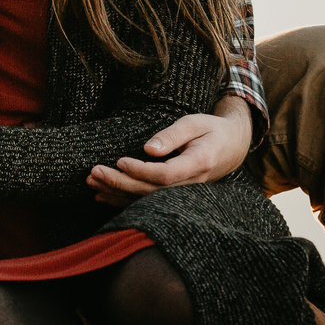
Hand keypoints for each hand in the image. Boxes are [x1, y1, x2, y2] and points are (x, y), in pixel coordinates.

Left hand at [88, 101, 253, 205]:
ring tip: (92, 183)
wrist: (232, 147)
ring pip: (146, 200)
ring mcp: (184, 193)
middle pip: (151, 191)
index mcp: (198, 163)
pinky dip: (124, 200)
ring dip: (117, 193)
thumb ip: (172, 135)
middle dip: (119, 183)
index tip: (119, 160)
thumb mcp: (194, 122)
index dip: (140, 171)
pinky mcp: (175, 195)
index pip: (165, 175)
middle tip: (94, 173)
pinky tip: (103, 195)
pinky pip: (148, 202)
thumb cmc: (211, 130)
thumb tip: (148, 149)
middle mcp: (191, 183)